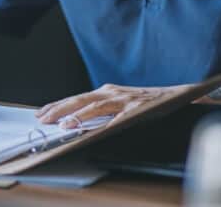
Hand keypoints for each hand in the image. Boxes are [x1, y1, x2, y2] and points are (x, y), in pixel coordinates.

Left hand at [35, 83, 180, 127]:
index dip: (59, 105)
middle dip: (60, 108)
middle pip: (81, 99)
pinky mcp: (137, 108)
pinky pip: (118, 117)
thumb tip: (80, 124)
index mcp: (107, 91)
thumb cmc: (147, 102)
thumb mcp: (121, 104)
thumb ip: (103, 112)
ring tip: (62, 123)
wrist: (177, 95)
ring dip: (77, 114)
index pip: (77, 98)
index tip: (42, 112)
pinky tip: (93, 129)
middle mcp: (113, 92)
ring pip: (95, 105)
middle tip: (43, 117)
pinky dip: (104, 123)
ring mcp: (124, 99)